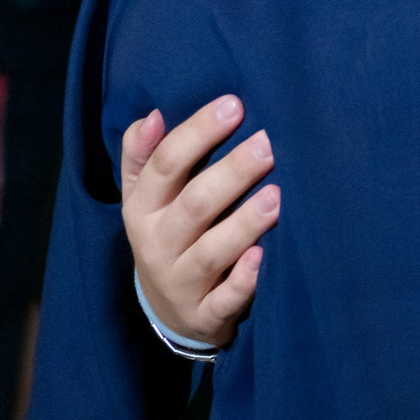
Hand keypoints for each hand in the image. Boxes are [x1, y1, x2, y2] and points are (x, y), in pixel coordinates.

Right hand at [118, 95, 278, 347]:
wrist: (167, 310)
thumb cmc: (167, 232)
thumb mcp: (145, 197)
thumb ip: (143, 155)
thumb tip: (153, 115)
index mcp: (142, 209)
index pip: (164, 165)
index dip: (197, 133)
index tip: (234, 105)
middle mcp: (157, 244)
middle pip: (193, 205)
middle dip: (231, 173)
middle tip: (268, 144)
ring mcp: (181, 282)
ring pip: (210, 252)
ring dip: (243, 224)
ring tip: (277, 196)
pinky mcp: (205, 315)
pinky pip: (224, 300)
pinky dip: (243, 281)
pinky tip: (264, 257)